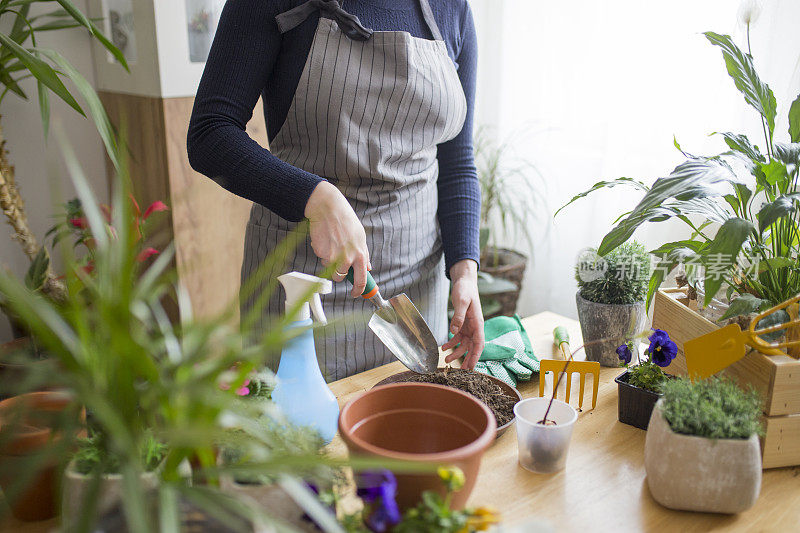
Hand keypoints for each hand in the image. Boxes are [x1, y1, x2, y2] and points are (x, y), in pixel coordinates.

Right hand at [305, 181, 370, 295]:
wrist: (328, 208)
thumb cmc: (345, 220)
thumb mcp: (360, 236)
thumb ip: (364, 254)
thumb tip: (368, 268)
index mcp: (359, 254)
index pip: (361, 280)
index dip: (358, 290)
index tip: (355, 293)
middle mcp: (346, 257)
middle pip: (340, 277)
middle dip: (338, 273)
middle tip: (338, 262)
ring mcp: (332, 256)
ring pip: (329, 268)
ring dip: (330, 261)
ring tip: (332, 245)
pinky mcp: (320, 252)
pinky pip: (321, 258)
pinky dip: (322, 251)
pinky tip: (326, 239)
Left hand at [442, 260, 483, 369]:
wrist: (464, 282)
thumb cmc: (465, 290)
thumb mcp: (461, 301)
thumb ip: (458, 316)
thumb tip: (454, 332)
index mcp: (478, 323)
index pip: (479, 343)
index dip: (476, 356)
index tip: (472, 367)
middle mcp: (475, 327)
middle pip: (472, 347)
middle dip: (467, 359)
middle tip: (460, 370)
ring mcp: (469, 327)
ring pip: (464, 345)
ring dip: (457, 353)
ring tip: (446, 360)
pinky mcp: (462, 325)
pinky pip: (458, 338)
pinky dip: (451, 344)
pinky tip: (444, 347)